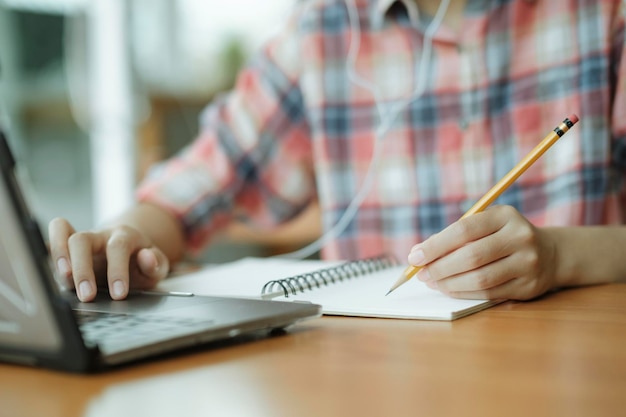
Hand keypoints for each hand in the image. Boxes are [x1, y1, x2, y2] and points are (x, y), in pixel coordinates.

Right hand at [48, 218, 169, 300]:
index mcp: (125, 236)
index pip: (117, 248)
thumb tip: (147, 257)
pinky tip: (51, 266)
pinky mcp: (70, 246)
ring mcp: (84, 239)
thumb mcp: (158, 265)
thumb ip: (155, 263)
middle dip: (82, 269)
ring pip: (64, 236)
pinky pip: (56, 235)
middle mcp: (101, 235)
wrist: (131, 251)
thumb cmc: (142, 261)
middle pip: (83, 240)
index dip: (117, 271)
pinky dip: (50, 247)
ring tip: (64, 280)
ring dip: (60, 258)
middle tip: (87, 296)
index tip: (119, 294)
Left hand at [407, 205, 557, 299]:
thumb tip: (417, 253)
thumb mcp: (485, 225)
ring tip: (432, 282)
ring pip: (480, 278)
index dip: (436, 245)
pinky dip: (463, 293)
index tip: (415, 256)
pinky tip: (449, 289)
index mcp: (505, 216)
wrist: (550, 254)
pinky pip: (489, 293)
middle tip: (420, 274)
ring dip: (449, 283)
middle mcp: (520, 237)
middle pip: (471, 256)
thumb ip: (454, 236)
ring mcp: (527, 263)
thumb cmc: (503, 237)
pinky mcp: (528, 286)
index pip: (464, 230)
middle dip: (439, 267)